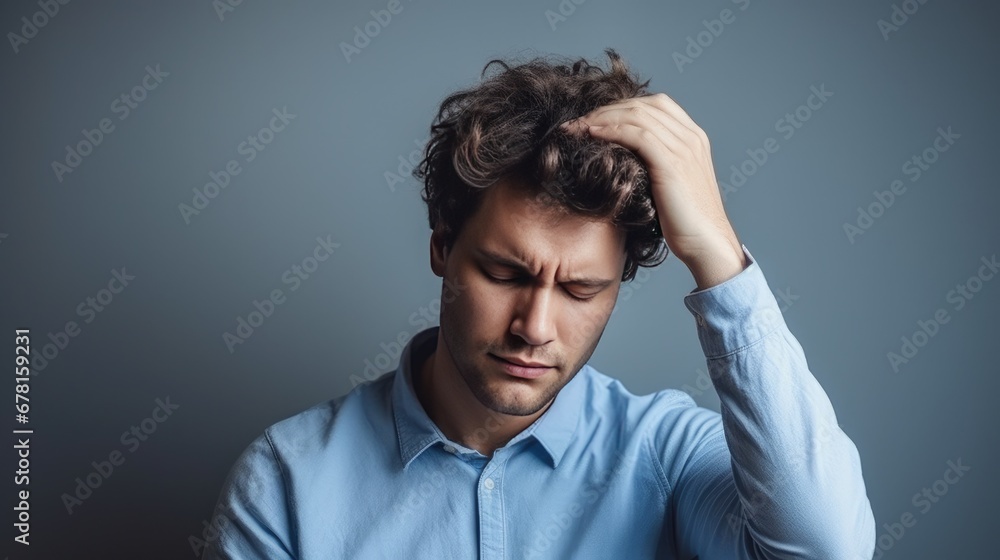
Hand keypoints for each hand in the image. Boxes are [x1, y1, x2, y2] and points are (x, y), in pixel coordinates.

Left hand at [561, 93, 745, 289]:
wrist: (707, 244)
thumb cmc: (685, 222)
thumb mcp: (672, 184)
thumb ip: (657, 164)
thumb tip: (625, 157)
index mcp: (693, 137)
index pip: (654, 105)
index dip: (620, 107)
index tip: (593, 120)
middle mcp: (691, 137)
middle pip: (642, 105)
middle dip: (605, 110)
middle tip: (576, 122)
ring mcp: (683, 148)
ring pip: (636, 116)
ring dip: (601, 118)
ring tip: (577, 128)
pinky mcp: (672, 164)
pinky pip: (637, 135)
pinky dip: (611, 130)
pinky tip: (592, 135)